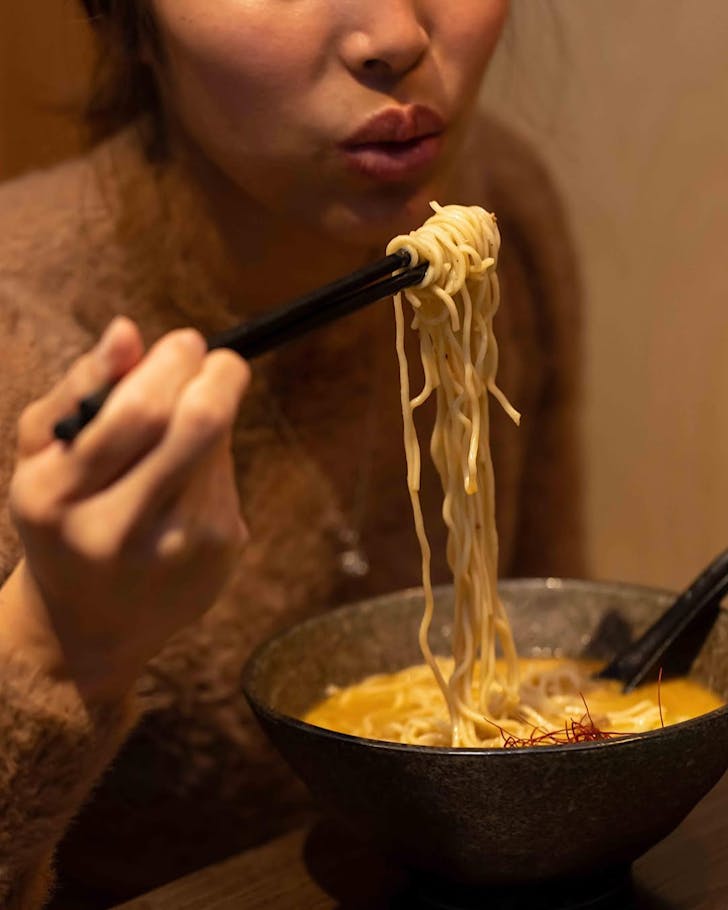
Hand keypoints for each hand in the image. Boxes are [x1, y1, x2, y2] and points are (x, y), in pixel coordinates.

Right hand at [5, 317, 249, 701]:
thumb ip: (80, 389)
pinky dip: (213, 460)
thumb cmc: (64, 518)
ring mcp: (178, 549)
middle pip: (200, 422)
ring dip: (213, 416)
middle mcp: (121, 529)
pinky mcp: (219, 556)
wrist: (91, 625)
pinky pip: (226, 479)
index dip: (174, 362)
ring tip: (184, 429)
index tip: (185, 342)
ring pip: (219, 447)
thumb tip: (129, 331)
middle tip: (215, 361)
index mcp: (59, 496)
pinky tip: (187, 479)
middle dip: (218, 374)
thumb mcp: (43, 456)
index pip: (138, 410)